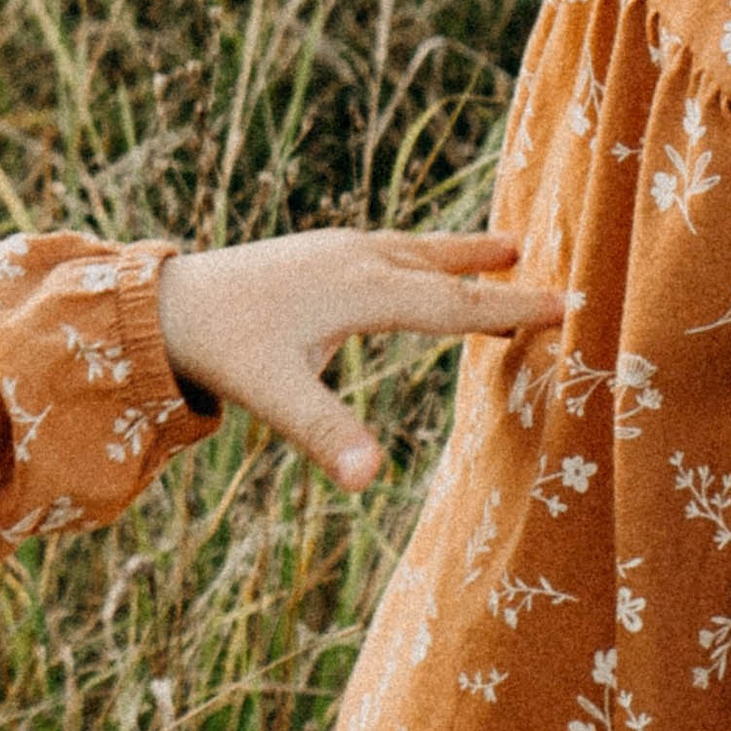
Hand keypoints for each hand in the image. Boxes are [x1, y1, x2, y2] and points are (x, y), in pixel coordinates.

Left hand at [156, 230, 564, 489]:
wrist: (161, 303)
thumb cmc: (219, 348)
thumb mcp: (270, 394)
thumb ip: (322, 432)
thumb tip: (365, 479)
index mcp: (361, 291)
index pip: (455, 305)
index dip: (512, 310)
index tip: (569, 306)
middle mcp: (357, 259)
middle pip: (444, 270)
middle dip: (499, 279)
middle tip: (559, 280)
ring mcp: (337, 250)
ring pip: (416, 252)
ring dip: (463, 256)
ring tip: (509, 251)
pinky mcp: (317, 253)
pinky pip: (389, 251)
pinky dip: (424, 257)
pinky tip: (423, 264)